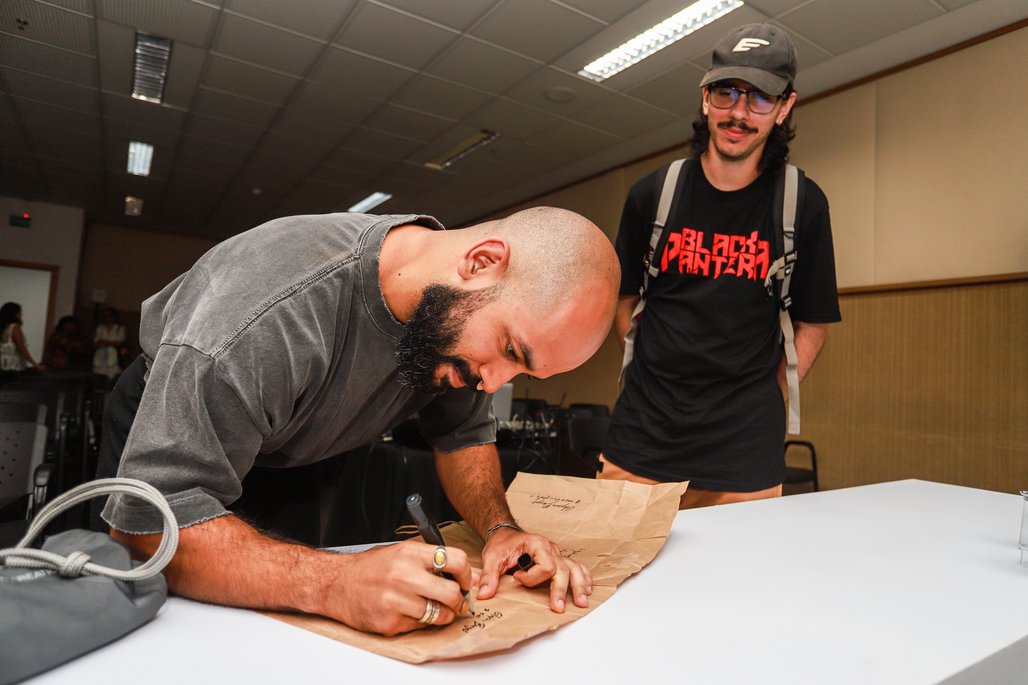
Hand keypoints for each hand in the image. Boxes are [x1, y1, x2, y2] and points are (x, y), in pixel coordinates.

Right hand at [331, 540, 477, 635]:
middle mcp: (404, 575)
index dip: (466, 574)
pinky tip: (407, 612)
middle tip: (454, 601)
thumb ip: (433, 561)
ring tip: (432, 607)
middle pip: (451, 593)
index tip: (465, 581)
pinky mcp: (390, 622)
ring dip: (442, 614)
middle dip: (458, 600)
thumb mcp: (402, 553)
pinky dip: (419, 622)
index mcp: (410, 553)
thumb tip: (468, 575)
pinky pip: (419, 626)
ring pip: (439, 614)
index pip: (456, 560)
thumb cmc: (371, 568)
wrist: (336, 584)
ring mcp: (396, 600)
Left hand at [478, 527, 591, 611]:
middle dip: (561, 589)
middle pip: (562, 569)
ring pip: (574, 569)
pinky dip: (583, 578)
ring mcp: (557, 554)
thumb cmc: (502, 545)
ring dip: (579, 586)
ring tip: (581, 602)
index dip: (532, 577)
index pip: (546, 565)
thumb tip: (484, 594)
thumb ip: (489, 576)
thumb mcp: (492, 557)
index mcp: (537, 544)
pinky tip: (587, 589)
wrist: (506, 535)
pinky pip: (576, 567)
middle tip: (558, 607)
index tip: (517, 578)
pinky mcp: (559, 561)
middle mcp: (551, 549)